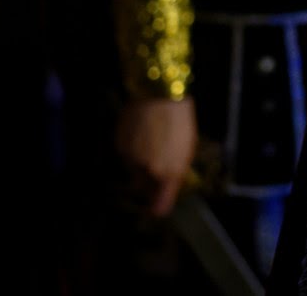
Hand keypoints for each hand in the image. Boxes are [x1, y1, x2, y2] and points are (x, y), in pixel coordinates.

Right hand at [115, 96, 197, 215]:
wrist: (160, 97)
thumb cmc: (180, 121)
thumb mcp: (186, 149)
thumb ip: (175, 172)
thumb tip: (166, 186)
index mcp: (170, 173)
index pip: (160, 204)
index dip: (158, 208)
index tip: (157, 210)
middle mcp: (149, 171)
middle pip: (144, 188)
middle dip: (148, 182)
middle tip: (156, 167)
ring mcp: (132, 160)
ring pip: (133, 172)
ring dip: (139, 165)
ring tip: (151, 144)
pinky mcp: (120, 148)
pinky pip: (125, 158)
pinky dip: (131, 152)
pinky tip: (141, 136)